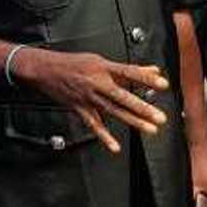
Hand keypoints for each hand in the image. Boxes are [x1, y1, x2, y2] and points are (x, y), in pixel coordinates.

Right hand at [15, 49, 169, 152]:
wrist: (43, 68)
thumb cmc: (72, 62)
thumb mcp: (99, 60)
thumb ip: (127, 69)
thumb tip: (152, 71)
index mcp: (102, 67)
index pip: (128, 72)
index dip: (145, 78)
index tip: (163, 84)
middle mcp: (95, 82)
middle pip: (121, 96)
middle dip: (141, 107)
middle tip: (159, 117)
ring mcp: (87, 96)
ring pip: (112, 111)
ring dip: (131, 121)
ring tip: (149, 130)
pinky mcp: (78, 107)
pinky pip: (93, 124)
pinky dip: (104, 136)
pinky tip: (115, 146)